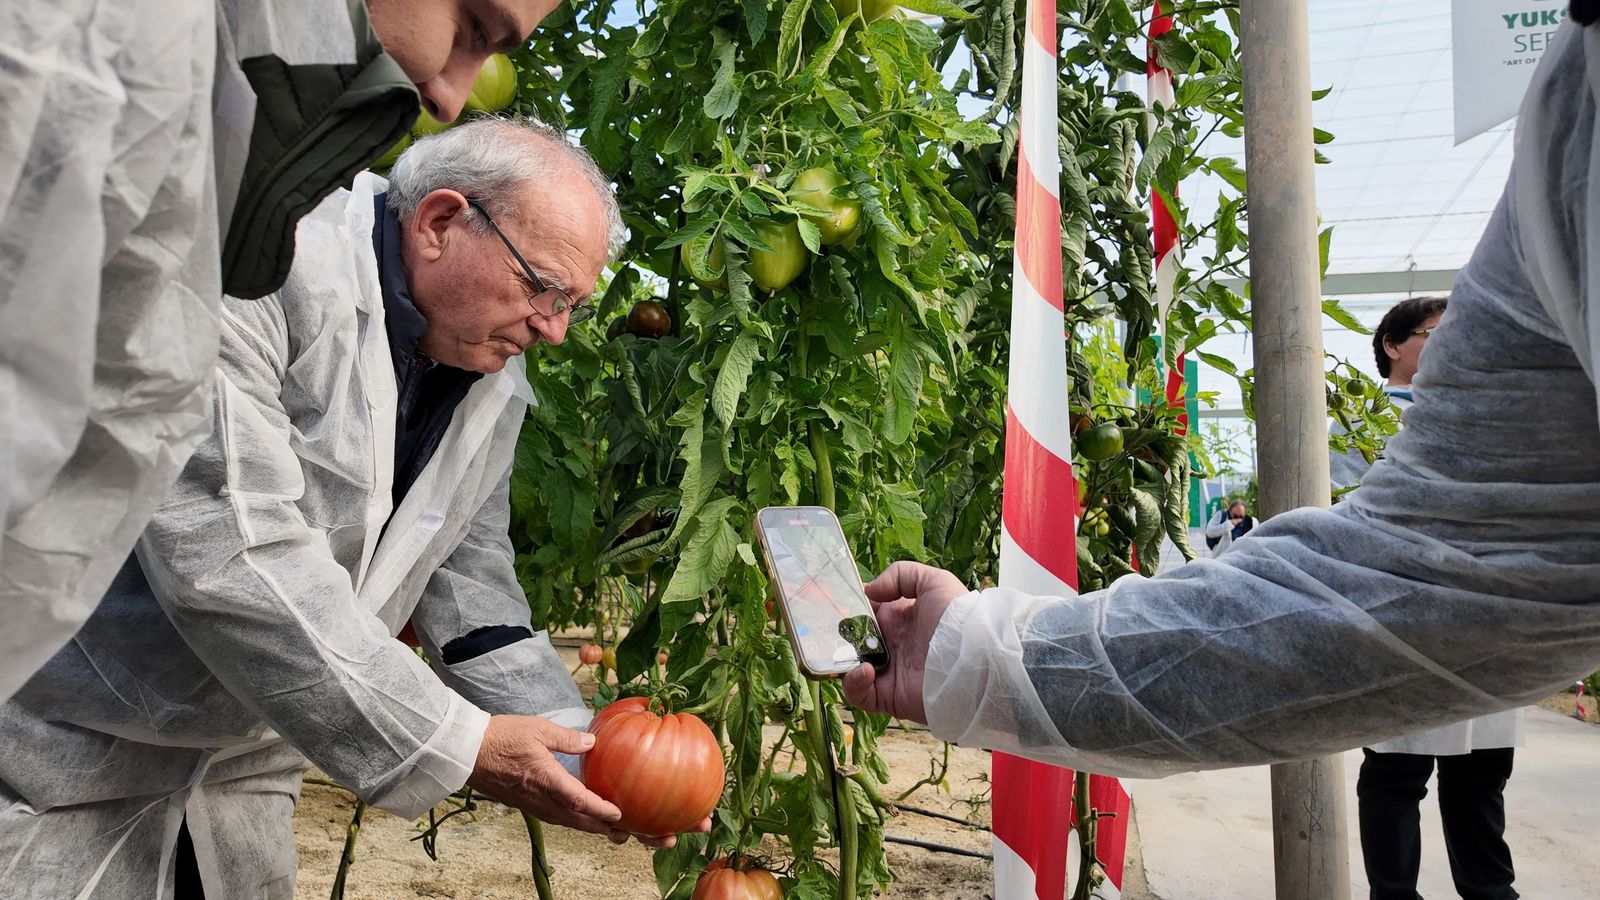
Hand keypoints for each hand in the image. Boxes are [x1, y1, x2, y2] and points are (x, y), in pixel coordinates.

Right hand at [467, 715, 693, 847]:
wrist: (466, 752)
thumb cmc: (501, 737)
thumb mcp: (538, 729)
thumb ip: (568, 738)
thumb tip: (592, 742)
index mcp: (548, 781)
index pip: (581, 802)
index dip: (603, 811)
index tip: (622, 816)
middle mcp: (542, 799)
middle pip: (579, 821)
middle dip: (605, 829)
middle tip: (629, 835)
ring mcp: (534, 804)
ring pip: (569, 822)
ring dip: (591, 828)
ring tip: (613, 832)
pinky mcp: (528, 804)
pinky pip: (556, 818)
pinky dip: (575, 821)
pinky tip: (583, 818)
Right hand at [842, 561, 969, 723]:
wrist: (973, 660)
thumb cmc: (956, 617)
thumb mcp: (934, 581)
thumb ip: (900, 575)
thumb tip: (868, 590)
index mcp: (899, 619)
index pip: (865, 613)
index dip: (849, 607)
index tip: (833, 602)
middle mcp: (891, 645)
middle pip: (852, 641)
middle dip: (837, 635)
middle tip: (825, 629)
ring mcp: (888, 672)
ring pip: (850, 667)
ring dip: (842, 659)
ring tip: (847, 651)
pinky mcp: (888, 696)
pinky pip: (860, 694)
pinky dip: (854, 683)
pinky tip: (865, 670)